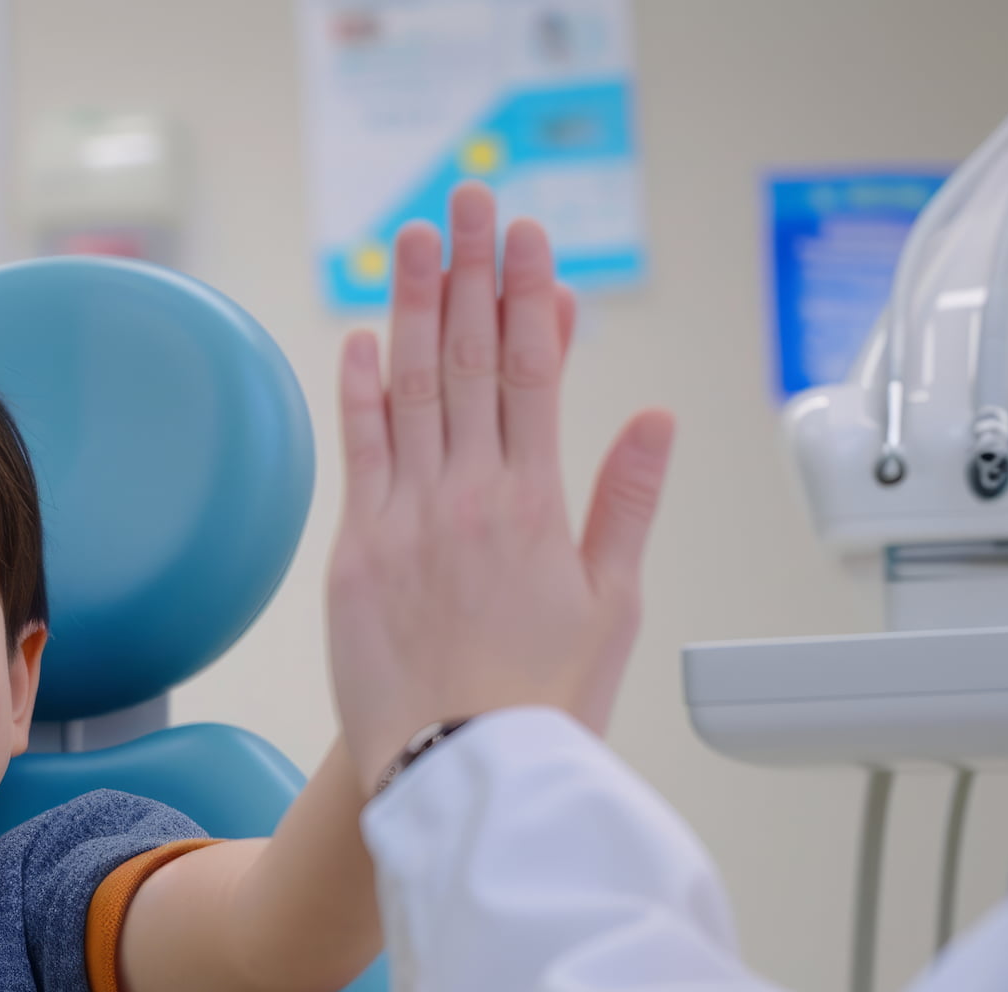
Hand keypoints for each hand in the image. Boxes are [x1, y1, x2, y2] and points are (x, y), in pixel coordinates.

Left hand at [328, 183, 675, 793]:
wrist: (457, 772)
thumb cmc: (540, 699)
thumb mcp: (613, 605)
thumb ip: (626, 501)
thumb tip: (652, 417)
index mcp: (539, 504)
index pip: (535, 372)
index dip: (530, 296)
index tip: (529, 239)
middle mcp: (470, 495)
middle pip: (471, 359)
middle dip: (472, 273)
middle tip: (469, 202)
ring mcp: (406, 518)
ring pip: (410, 389)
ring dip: (412, 307)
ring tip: (413, 240)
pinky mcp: (355, 551)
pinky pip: (356, 453)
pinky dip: (359, 391)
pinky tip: (362, 338)